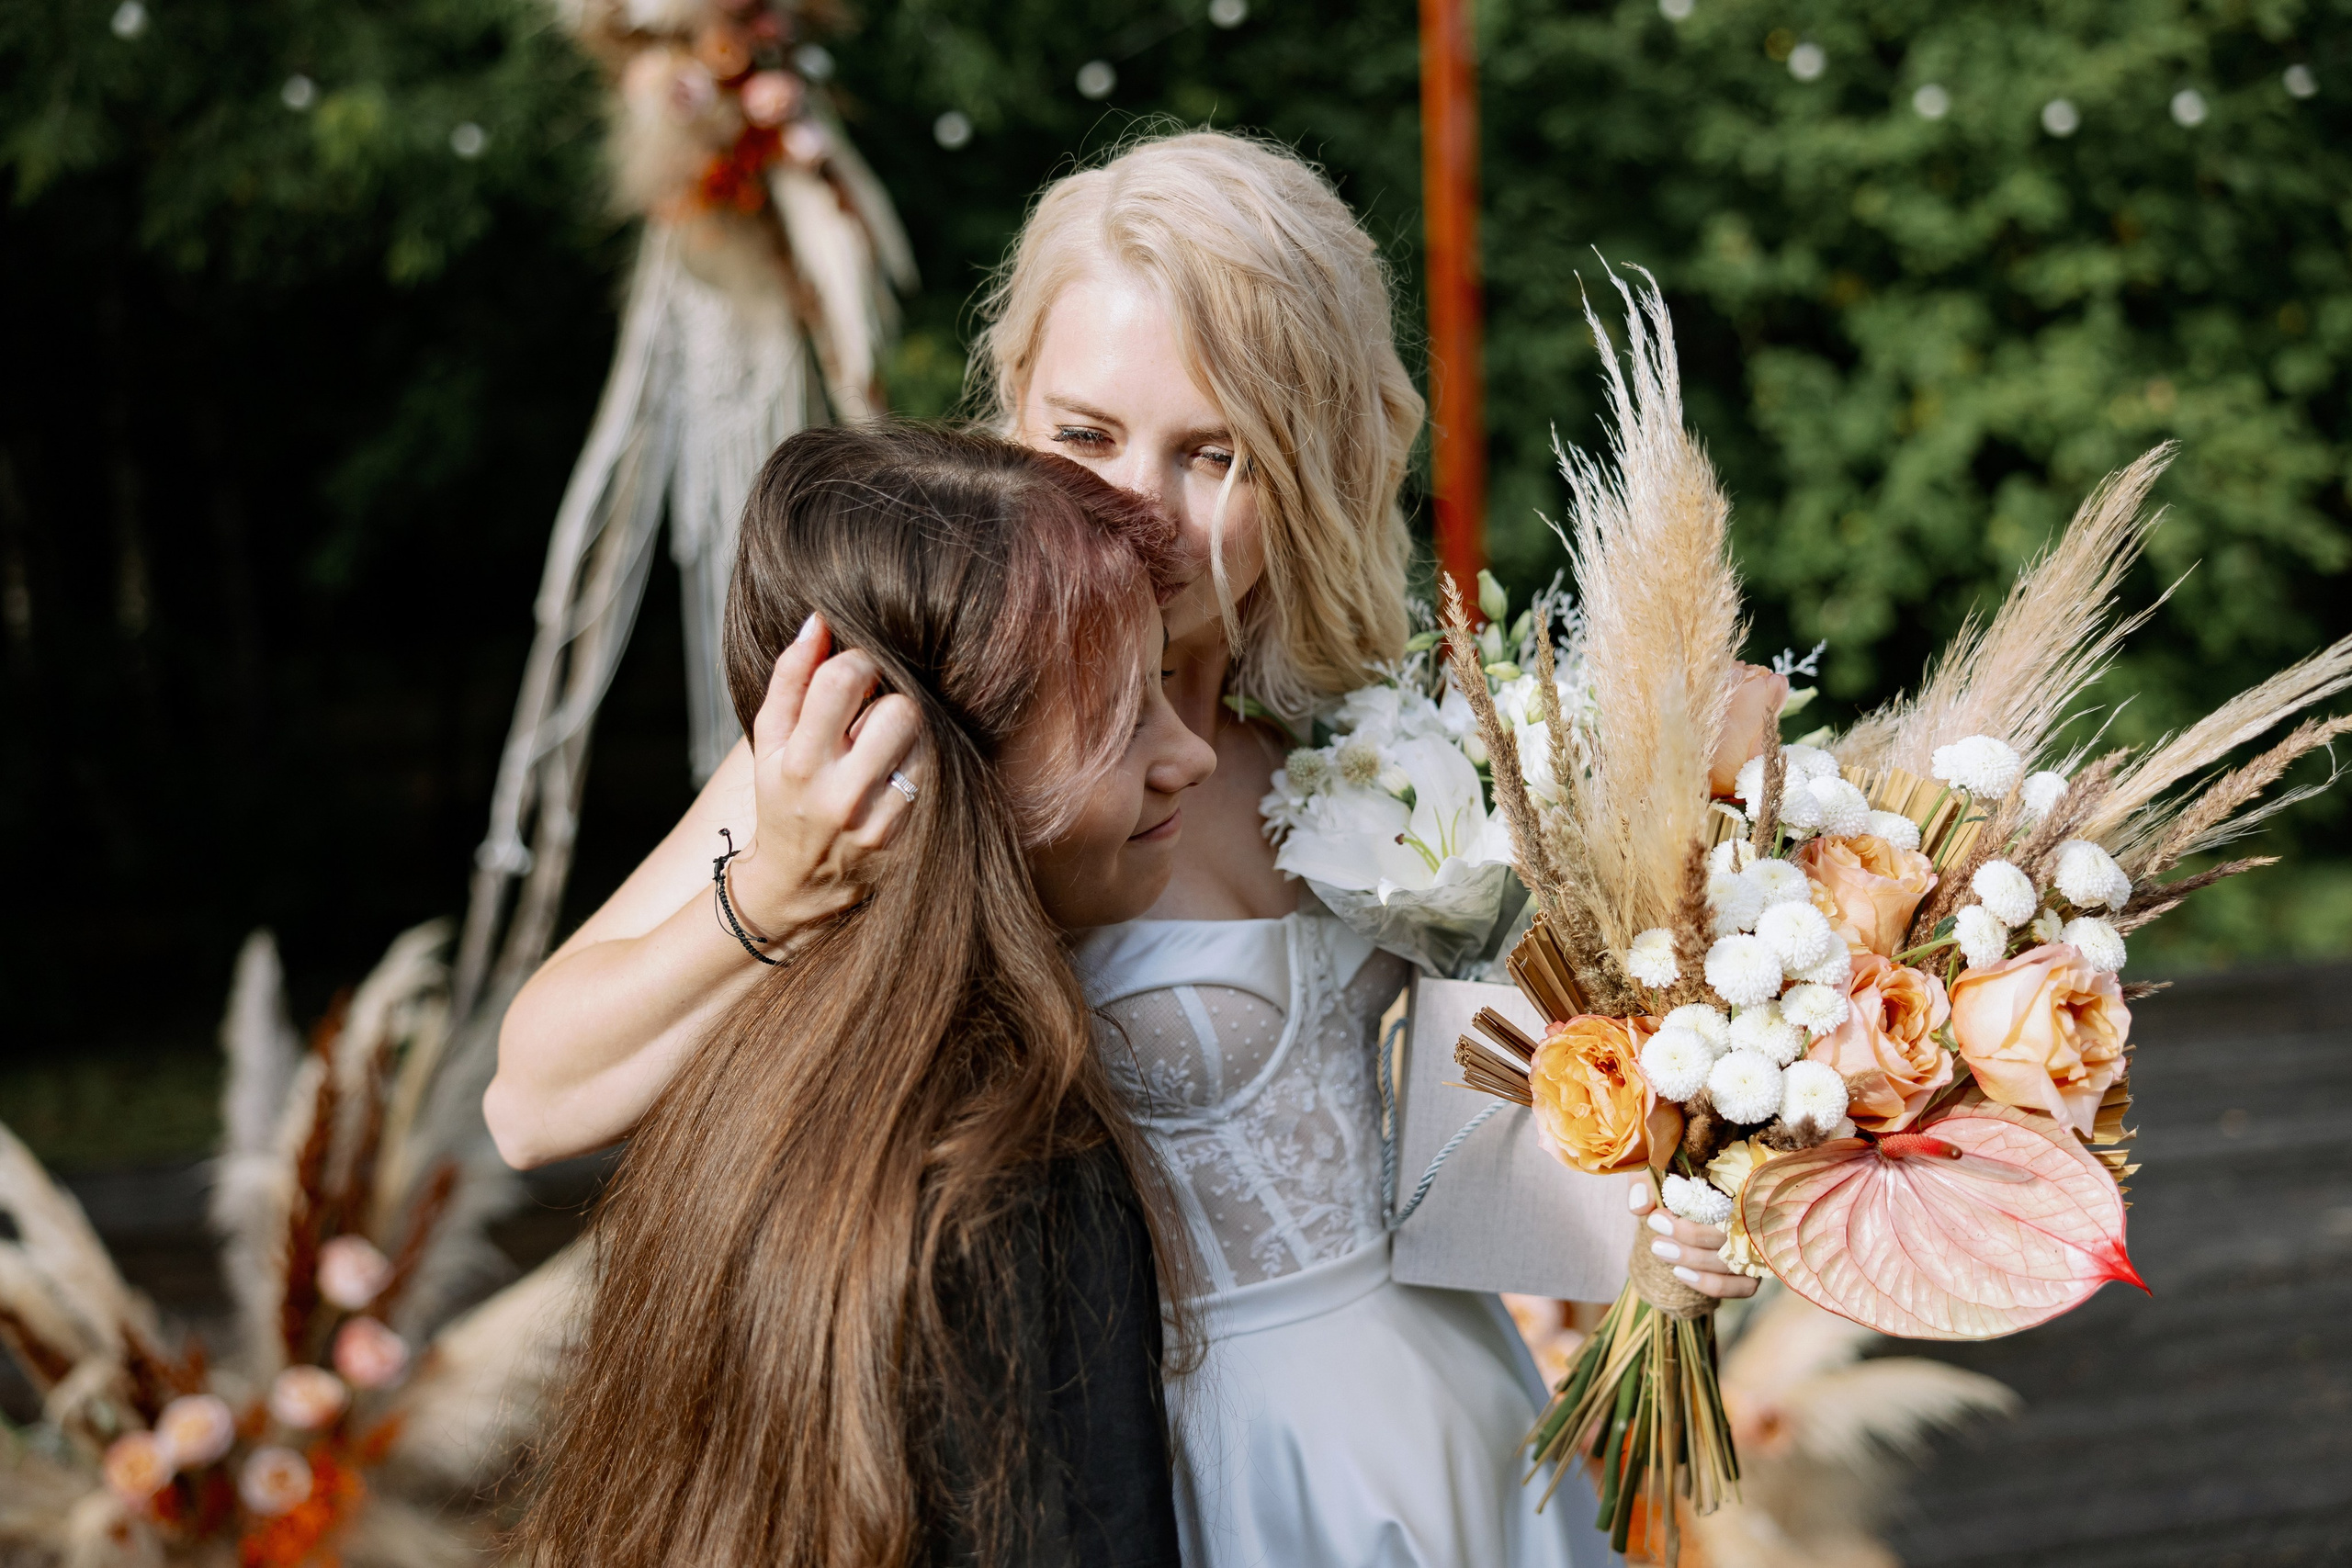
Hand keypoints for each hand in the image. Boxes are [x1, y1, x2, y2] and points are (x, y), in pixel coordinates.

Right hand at [726, 614, 923, 933]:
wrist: (798, 882)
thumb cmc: (782, 796)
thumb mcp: (769, 740)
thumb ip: (789, 677)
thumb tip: (818, 620)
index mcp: (799, 763)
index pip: (842, 679)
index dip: (857, 661)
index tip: (856, 673)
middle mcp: (842, 796)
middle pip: (901, 708)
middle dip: (890, 700)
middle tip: (872, 715)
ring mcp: (881, 824)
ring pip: (928, 743)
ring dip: (911, 735)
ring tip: (884, 748)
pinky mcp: (910, 841)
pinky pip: (937, 778)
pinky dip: (922, 766)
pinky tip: (899, 774)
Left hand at [1627, 1176, 1757, 1299]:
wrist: (1682, 1200)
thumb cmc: (1674, 1180)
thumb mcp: (1658, 1169)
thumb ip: (1645, 1181)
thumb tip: (1640, 1207)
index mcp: (1741, 1186)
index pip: (1729, 1203)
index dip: (1694, 1214)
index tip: (1656, 1217)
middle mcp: (1756, 1217)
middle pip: (1730, 1234)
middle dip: (1688, 1237)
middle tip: (1655, 1236)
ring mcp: (1757, 1247)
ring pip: (1732, 1261)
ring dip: (1692, 1260)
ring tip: (1659, 1250)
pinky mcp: (1753, 1271)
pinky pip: (1743, 1287)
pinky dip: (1712, 1284)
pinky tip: (1681, 1274)